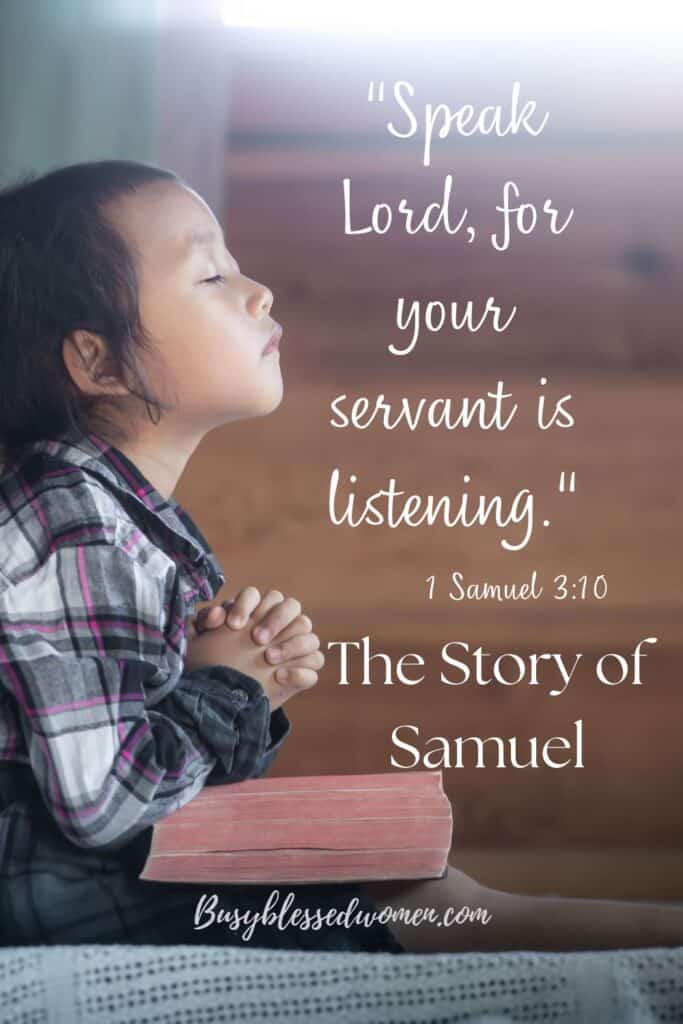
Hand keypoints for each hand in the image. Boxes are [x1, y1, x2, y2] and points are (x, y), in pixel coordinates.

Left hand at [186, 587, 323, 710]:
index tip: (233, 624)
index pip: (258, 595)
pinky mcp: (303, 671)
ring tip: (269, 658)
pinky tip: (279, 677)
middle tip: (257, 639)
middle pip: (291, 606)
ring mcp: (295, 646)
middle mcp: (280, 624)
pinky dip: (300, 671)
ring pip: (308, 633)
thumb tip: (216, 615)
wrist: (226, 697)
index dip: (247, 605)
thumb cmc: (214, 663)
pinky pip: (314, 663)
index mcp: (255, 610)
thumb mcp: (200, 644)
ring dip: (291, 644)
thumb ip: (203, 624)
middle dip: (275, 619)